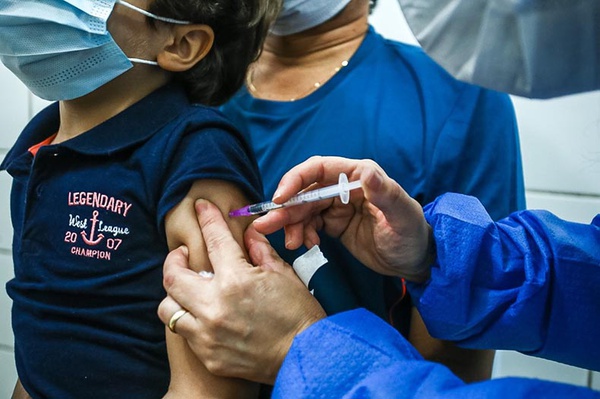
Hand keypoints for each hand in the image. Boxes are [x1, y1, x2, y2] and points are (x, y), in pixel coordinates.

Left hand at [158, 199, 325, 384]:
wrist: (306, 357)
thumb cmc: (299, 314)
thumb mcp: (283, 275)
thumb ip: (260, 251)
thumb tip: (248, 233)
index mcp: (236, 280)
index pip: (213, 240)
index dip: (206, 218)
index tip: (201, 207)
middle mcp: (214, 306)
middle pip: (172, 276)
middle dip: (173, 259)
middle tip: (181, 255)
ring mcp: (207, 334)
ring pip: (167, 308)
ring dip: (175, 294)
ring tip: (188, 289)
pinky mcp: (207, 355)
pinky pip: (184, 332)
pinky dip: (189, 319)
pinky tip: (203, 314)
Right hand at [254, 156, 433, 281]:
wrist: (415, 262)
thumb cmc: (412, 235)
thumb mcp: (402, 216)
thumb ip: (385, 193)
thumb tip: (368, 172)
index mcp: (359, 175)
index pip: (319, 168)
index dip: (296, 180)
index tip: (280, 199)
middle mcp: (344, 186)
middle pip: (305, 191)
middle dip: (286, 208)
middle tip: (268, 226)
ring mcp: (337, 205)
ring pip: (303, 209)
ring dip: (291, 224)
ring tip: (292, 244)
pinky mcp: (334, 223)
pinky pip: (308, 224)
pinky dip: (301, 233)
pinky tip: (306, 245)